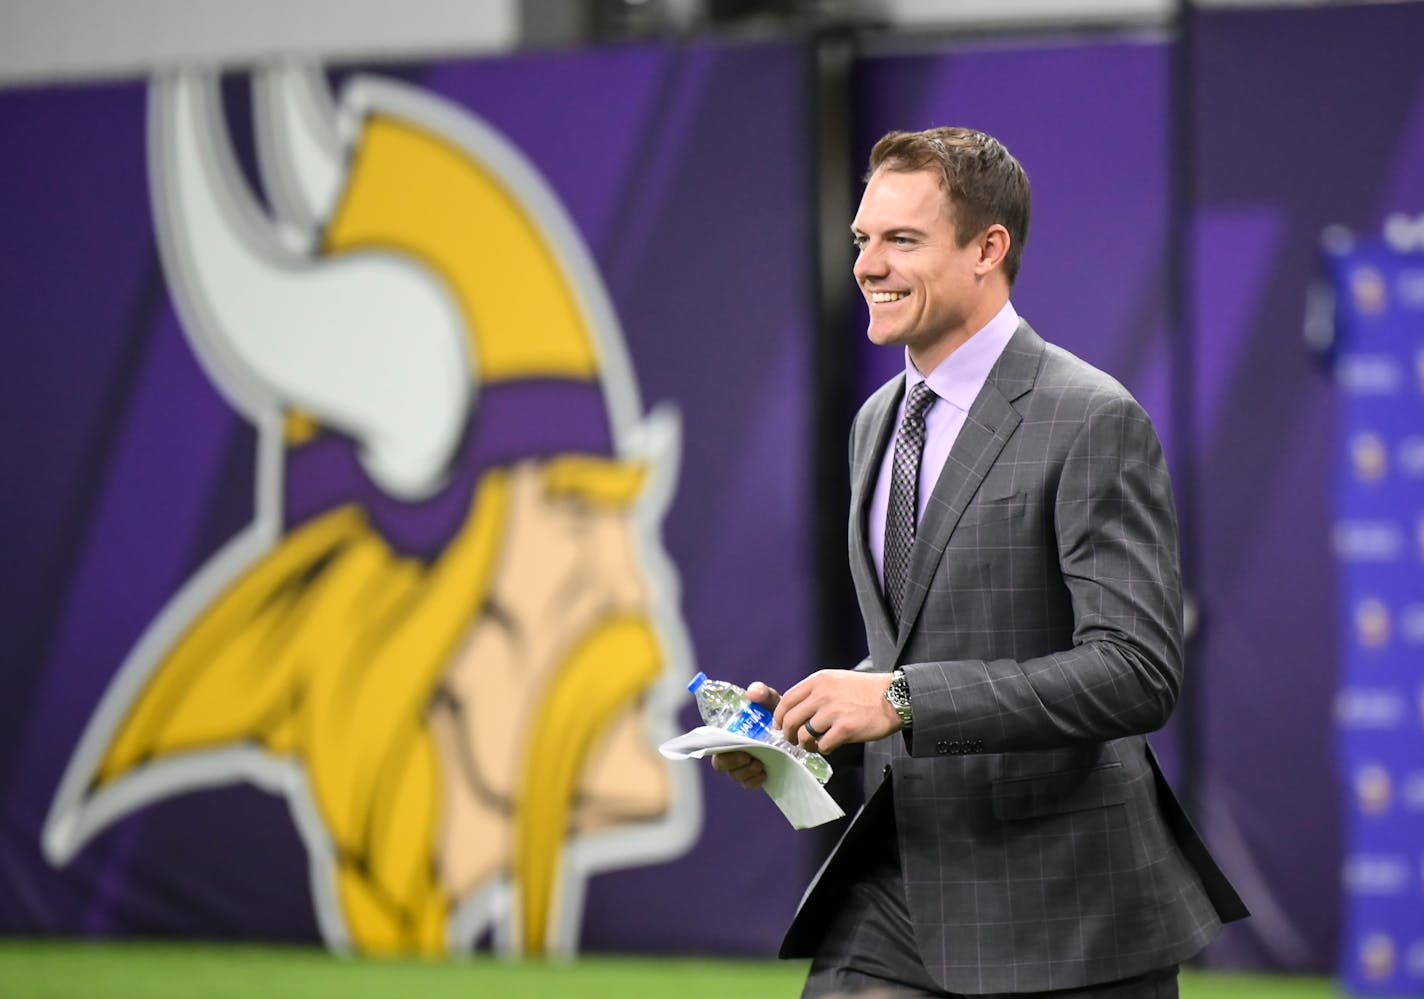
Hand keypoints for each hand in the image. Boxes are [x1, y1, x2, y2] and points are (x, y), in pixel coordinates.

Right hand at [709, 682, 779, 789]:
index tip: (731, 745)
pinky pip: (748, 784)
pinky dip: (754, 780)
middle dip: (732, 762)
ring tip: (760, 764)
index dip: (715, 748)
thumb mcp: (769, 700)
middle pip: (720, 763)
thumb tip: (752, 692)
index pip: (713, 744)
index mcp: (729, 733)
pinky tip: (764, 773)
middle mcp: (732, 750)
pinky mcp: (755, 775)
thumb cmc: (774, 713)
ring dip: (745, 771)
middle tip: (747, 756)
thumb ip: (761, 692)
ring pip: (735, 775)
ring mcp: (743, 765)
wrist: (793, 728)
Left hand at [773, 669, 899, 753]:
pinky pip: (823, 745)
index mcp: (818, 681)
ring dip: (805, 744)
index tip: (779, 725)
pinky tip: (830, 745)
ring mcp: (833, 712)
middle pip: (790, 720)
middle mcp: (822, 695)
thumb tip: (795, 709)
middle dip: (788, 734)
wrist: (894, 697)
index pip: (787, 700)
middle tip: (794, 740)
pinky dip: (824, 749)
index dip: (779, 716)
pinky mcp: (845, 729)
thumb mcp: (836, 680)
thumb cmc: (865, 690)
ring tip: (814, 744)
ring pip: (803, 735)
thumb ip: (815, 691)